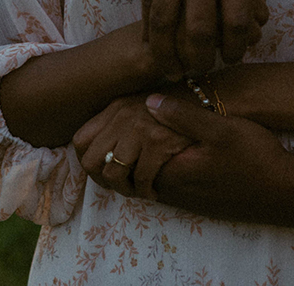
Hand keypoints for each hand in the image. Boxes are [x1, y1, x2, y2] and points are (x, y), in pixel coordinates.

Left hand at [73, 94, 195, 200]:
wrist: (212, 104)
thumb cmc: (176, 114)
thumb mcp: (142, 111)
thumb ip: (119, 126)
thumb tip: (96, 155)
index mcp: (116, 108)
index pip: (80, 141)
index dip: (89, 164)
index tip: (105, 173)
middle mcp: (123, 115)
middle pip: (91, 161)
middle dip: (105, 182)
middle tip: (123, 186)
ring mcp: (140, 127)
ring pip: (113, 173)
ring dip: (126, 189)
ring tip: (139, 190)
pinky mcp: (159, 141)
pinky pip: (141, 177)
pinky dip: (146, 190)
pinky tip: (154, 190)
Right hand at [131, 0, 276, 73]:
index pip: (236, 19)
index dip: (235, 47)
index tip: (232, 59)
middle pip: (199, 29)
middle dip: (200, 59)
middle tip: (200, 72)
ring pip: (165, 22)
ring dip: (168, 53)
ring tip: (172, 69)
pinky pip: (146, 1)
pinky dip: (149, 27)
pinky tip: (152, 43)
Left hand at [137, 91, 293, 221]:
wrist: (282, 191)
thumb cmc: (253, 157)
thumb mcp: (220, 128)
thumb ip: (183, 116)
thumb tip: (149, 100)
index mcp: (171, 173)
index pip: (130, 159)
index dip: (127, 136)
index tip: (132, 115)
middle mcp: (173, 192)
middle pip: (135, 171)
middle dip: (132, 148)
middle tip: (138, 121)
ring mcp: (185, 200)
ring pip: (150, 179)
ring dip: (148, 158)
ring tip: (156, 131)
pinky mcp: (197, 202)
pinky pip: (167, 184)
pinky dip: (163, 167)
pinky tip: (179, 149)